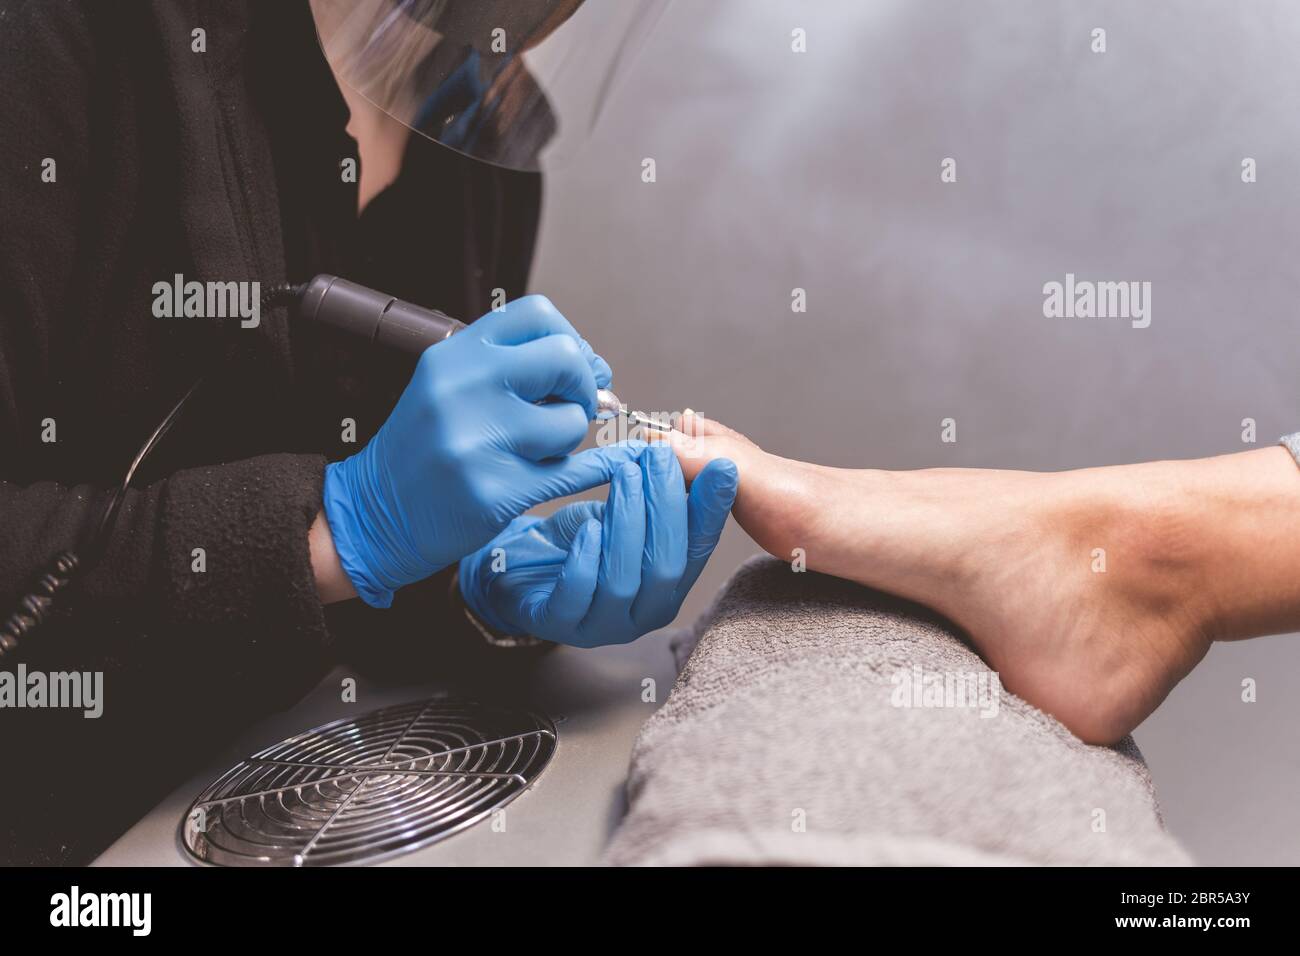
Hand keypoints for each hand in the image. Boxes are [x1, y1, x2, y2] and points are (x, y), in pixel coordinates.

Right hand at [322, 295, 640, 606]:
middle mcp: (464, 391)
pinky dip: (596, 468)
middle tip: (572, 408)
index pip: (537, 315)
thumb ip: (514, 369)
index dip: (569, 340)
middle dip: (582, 386)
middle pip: (565, 358)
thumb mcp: (452, 387)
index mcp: (453, 357)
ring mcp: (478, 443)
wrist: (377, 513)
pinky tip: (604, 465)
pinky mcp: (496, 492)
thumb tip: (599, 372)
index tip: (572, 369)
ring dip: (568, 439)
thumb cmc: (425, 448)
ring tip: (537, 451)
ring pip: (571, 421)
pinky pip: (574, 472)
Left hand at [458, 443, 738, 646]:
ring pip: (625, 580)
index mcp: (667, 586)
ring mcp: (603, 625)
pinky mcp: (559, 624)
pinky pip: (579, 596)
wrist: (517, 567)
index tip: (721, 467)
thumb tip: (689, 454)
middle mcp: (643, 612)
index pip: (698, 549)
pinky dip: (587, 558)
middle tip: (659, 458)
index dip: (711, 509)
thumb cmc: (575, 541)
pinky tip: (588, 526)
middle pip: (667, 566)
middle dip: (666, 507)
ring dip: (628, 522)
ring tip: (625, 476)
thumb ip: (655, 496)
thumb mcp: (621, 511)